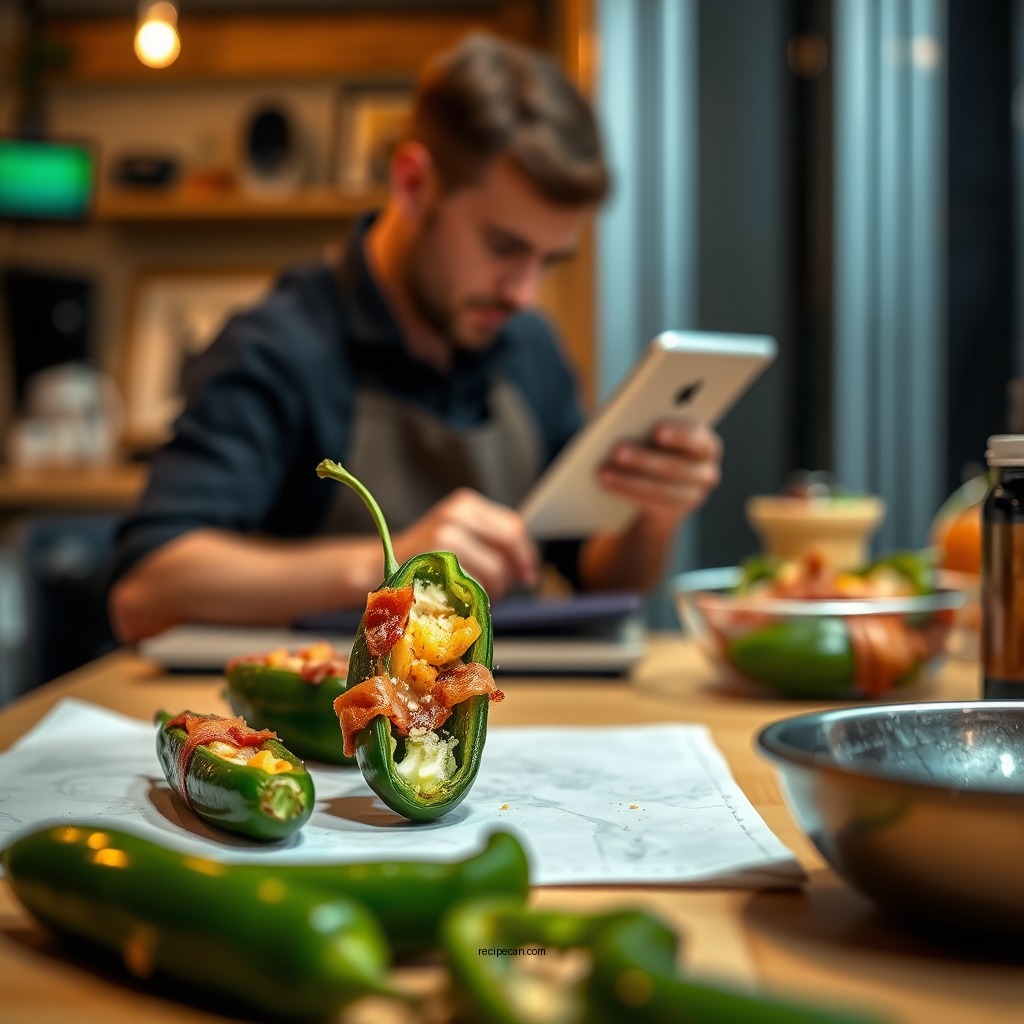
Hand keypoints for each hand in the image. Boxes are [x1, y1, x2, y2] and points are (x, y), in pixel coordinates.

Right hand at [393, 489, 538, 600]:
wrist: (379, 565)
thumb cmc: (427, 557)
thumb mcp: (458, 536)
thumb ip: (489, 541)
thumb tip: (526, 562)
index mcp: (466, 504)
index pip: (512, 526)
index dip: (526, 554)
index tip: (529, 575)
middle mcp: (457, 513)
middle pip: (509, 542)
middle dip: (514, 571)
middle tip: (509, 588)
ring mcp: (445, 535)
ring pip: (495, 568)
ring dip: (495, 589)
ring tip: (479, 594)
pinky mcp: (436, 560)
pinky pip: (474, 584)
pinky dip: (477, 596)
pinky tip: (465, 598)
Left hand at [597, 419, 722, 529]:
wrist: (662, 487)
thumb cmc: (655, 445)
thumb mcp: (656, 434)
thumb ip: (649, 423)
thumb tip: (622, 422)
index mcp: (706, 444)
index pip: (698, 439)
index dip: (679, 435)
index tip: (656, 431)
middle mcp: (706, 472)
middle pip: (675, 467)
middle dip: (644, 459)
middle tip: (616, 450)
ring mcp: (692, 496)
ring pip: (659, 490)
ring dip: (628, 481)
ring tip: (602, 471)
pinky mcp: (673, 513)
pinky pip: (648, 504)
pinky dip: (625, 491)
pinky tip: (605, 482)